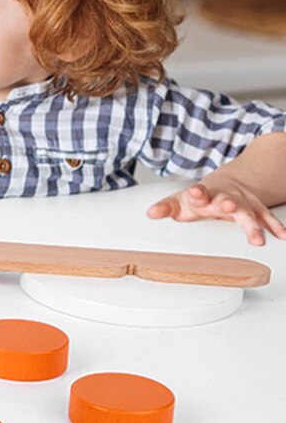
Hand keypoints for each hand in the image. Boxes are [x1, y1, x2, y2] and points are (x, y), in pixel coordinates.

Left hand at [147, 182, 285, 245]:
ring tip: (257, 239)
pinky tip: (282, 236)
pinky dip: (275, 226)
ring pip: (250, 212)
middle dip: (228, 203)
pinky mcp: (257, 210)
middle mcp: (225, 196)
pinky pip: (268, 218)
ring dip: (254, 224)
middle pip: (227, 200)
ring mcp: (243, 203)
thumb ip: (167, 207)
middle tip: (228, 206)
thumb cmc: (202, 197)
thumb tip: (150, 213)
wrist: (229, 184)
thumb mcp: (182, 201)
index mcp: (204, 194)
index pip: (199, 192)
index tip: (195, 192)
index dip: (197, 193)